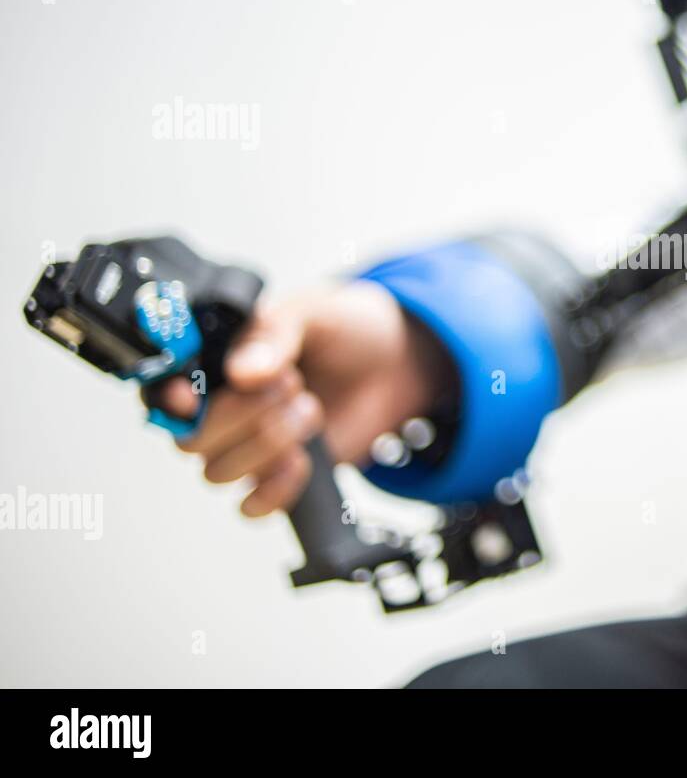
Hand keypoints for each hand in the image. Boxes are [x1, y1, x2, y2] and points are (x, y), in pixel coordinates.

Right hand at [154, 280, 450, 515]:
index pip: (159, 388)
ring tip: (310, 406)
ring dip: (266, 442)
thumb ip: (274, 333)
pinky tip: (302, 459)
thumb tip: (242, 372)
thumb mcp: (310, 312)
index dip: (166, 398)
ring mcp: (244, 445)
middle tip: (291, 382)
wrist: (394, 363)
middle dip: (240, 414)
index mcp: (212, 358)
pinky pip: (251, 506)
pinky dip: (275, 489)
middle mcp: (217, 407)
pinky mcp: (276, 475)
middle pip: (188, 438)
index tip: (189, 398)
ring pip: (217, 472)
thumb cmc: (342, 330)